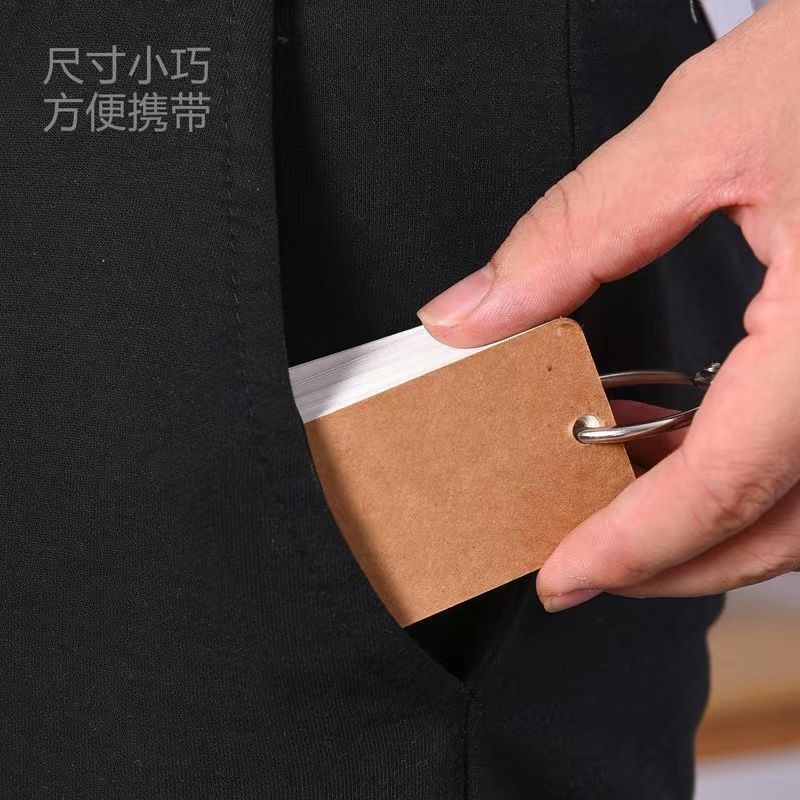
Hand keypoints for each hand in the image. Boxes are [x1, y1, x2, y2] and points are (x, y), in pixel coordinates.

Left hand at [417, 0, 799, 611]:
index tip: (561, 578)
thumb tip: (469, 315)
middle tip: (581, 565)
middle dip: (668, 563)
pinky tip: (681, 444)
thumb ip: (573, 234)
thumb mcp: (706, 129)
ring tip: (615, 507)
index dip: (631, 546)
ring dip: (706, 529)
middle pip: (774, 529)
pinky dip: (747, 477)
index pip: (724, 485)